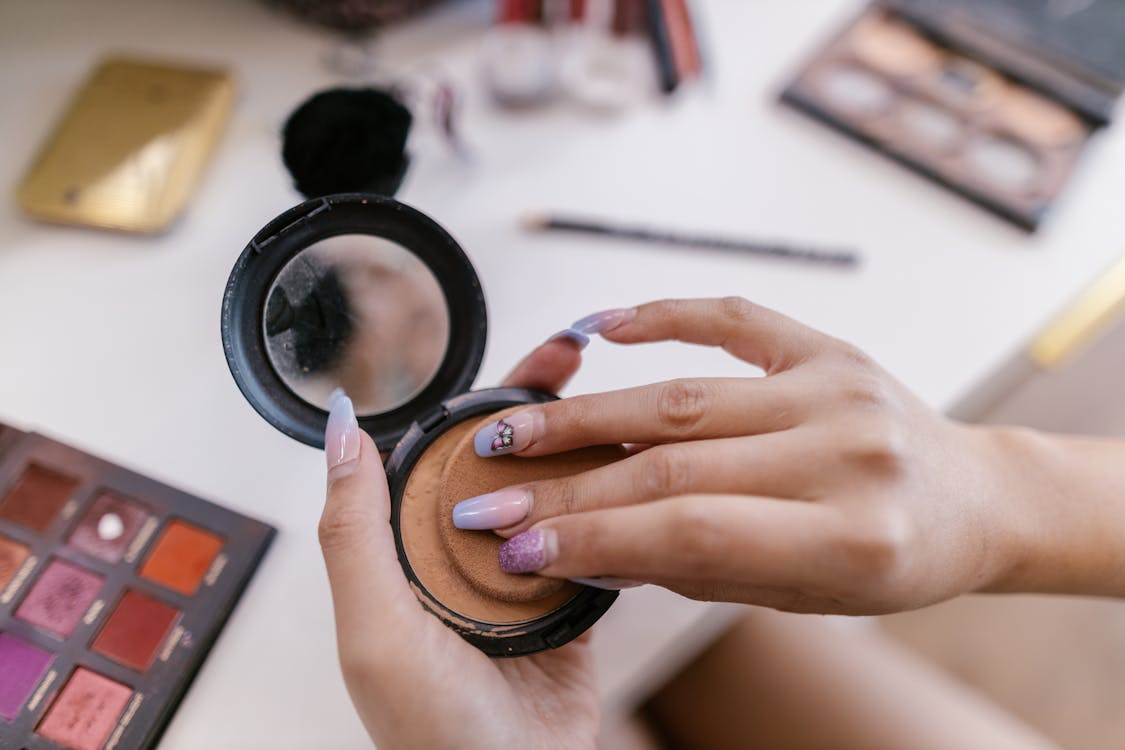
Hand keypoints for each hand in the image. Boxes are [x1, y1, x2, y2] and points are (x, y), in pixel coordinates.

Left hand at [318, 336, 598, 749]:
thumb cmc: (431, 735)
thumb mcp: (376, 630)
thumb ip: (354, 532)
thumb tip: (340, 434)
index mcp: (407, 555)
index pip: (434, 457)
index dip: (468, 402)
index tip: (503, 358)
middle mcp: (460, 558)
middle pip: (499, 462)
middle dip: (533, 403)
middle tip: (569, 353)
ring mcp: (518, 576)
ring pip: (548, 491)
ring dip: (577, 443)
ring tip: (607, 394)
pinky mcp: (568, 600)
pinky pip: (589, 537)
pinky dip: (607, 501)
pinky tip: (628, 461)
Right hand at [454, 297, 1042, 614]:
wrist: (970, 499)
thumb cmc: (886, 561)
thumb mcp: (802, 594)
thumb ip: (698, 567)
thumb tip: (588, 545)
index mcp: (849, 539)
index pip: (689, 534)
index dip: (591, 541)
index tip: (516, 548)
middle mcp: (845, 456)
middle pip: (672, 464)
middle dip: (567, 486)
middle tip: (490, 496)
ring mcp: (837, 389)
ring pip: (682, 397)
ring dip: (585, 413)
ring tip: (514, 430)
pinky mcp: (829, 345)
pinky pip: (733, 318)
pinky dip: (662, 315)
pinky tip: (598, 328)